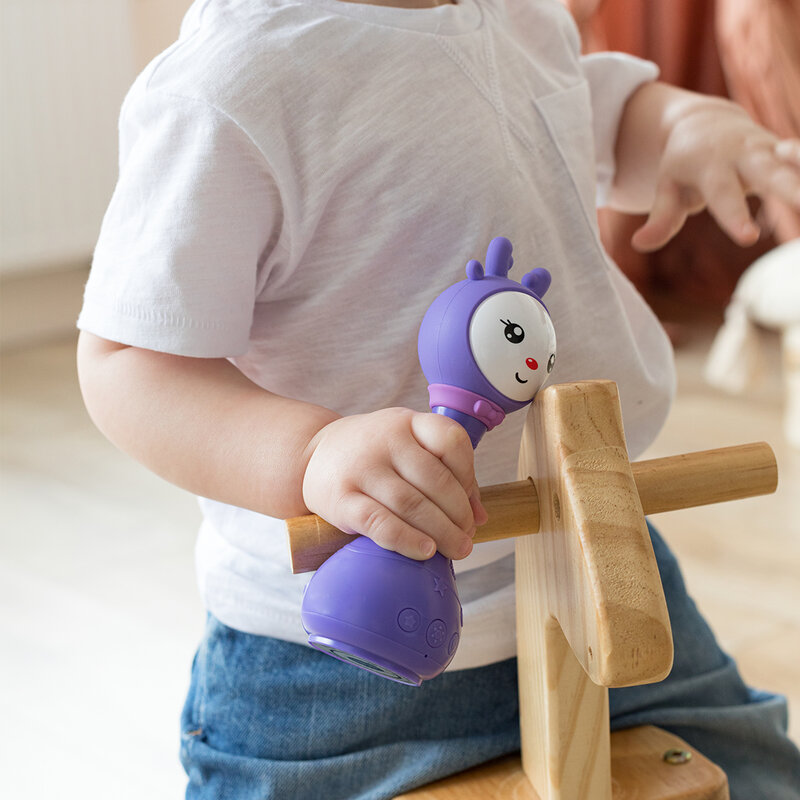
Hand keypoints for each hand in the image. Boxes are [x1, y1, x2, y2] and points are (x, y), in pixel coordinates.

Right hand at [302, 408, 487, 560]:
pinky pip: (380, 523)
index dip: (469, 476)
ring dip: (441, 532)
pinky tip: (425, 551)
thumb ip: (445, 474)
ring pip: (412, 504)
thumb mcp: (408, 448)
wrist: (313, 455)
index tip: (470, 504)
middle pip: (435, 480)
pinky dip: (407, 540)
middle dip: (459, 515)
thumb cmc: (374, 456)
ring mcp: (361, 467)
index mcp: (407, 422)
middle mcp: (385, 438)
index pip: (451, 440)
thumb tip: (480, 517)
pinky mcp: (341, 498)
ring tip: (455, 550)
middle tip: (466, 538)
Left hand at [631, 97, 799, 251]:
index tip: (748, 238)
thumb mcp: (666, 188)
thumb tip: (639, 244)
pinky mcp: (787, 153)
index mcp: (711, 165)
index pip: (723, 194)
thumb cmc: (681, 165)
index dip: (734, 215)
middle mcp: (746, 154)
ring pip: (798, 166)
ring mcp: (771, 150)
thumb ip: (660, 218)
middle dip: (792, 194)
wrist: (704, 123)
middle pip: (772, 175)